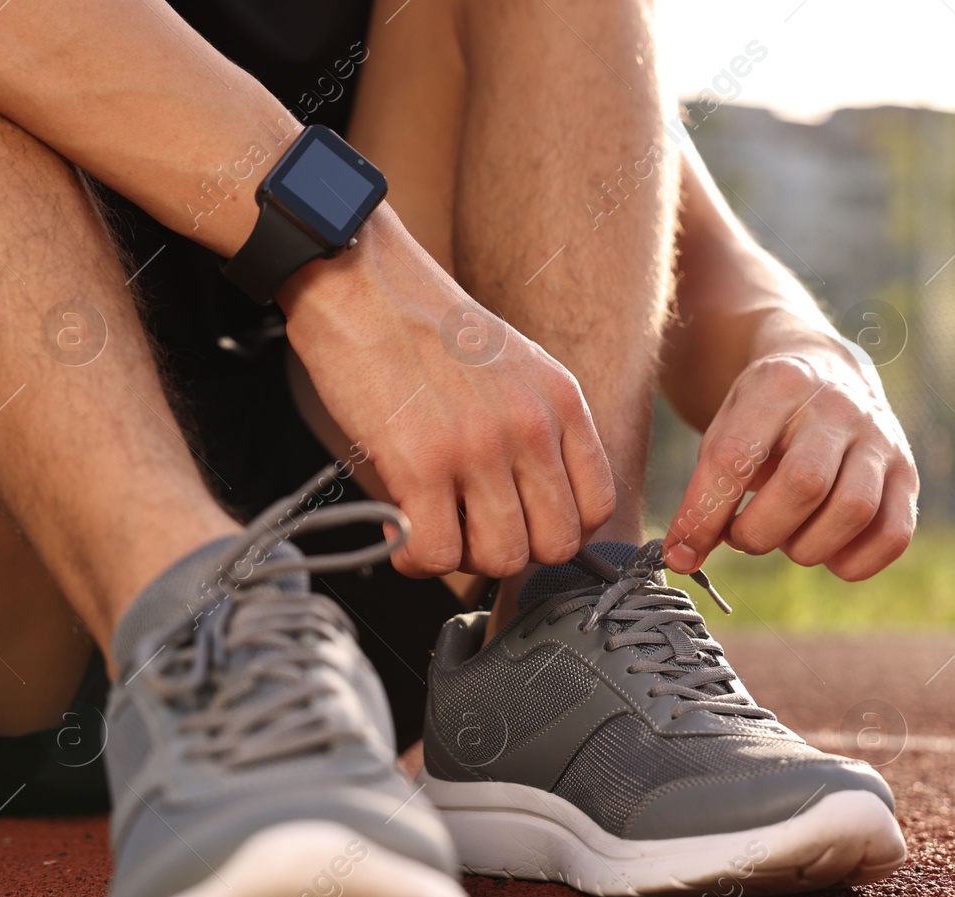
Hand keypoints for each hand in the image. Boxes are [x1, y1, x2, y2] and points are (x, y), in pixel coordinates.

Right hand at [280, 210, 615, 577]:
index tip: (518, 523)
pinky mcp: (421, 463)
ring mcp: (480, 446)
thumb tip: (533, 506)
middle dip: (509, 551)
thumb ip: (537, 428)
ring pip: (500, 558)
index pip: (596, 507)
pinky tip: (397, 526)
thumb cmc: (424, 326)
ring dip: (461, 557)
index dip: (557, 532)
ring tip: (430, 524)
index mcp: (562, 401)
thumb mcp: (514, 367)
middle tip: (468, 529)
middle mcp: (531, 425)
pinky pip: (436, 554)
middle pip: (553, 545)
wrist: (358, 280)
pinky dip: (414, 557)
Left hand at [663, 325, 917, 580]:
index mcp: (780, 384)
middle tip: (743, 536)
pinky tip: (827, 552)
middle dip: (759, 532)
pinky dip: (855, 562)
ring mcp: (881, 437)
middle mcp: (838, 406)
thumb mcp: (725, 430)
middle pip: (804, 484)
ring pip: (853, 510)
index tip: (681, 549)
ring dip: (806, 547)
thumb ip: (705, 491)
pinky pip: (894, 534)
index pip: (736, 457)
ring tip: (785, 538)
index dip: (704, 514)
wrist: (825, 371)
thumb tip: (682, 558)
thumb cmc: (763, 416)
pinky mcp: (907, 472)